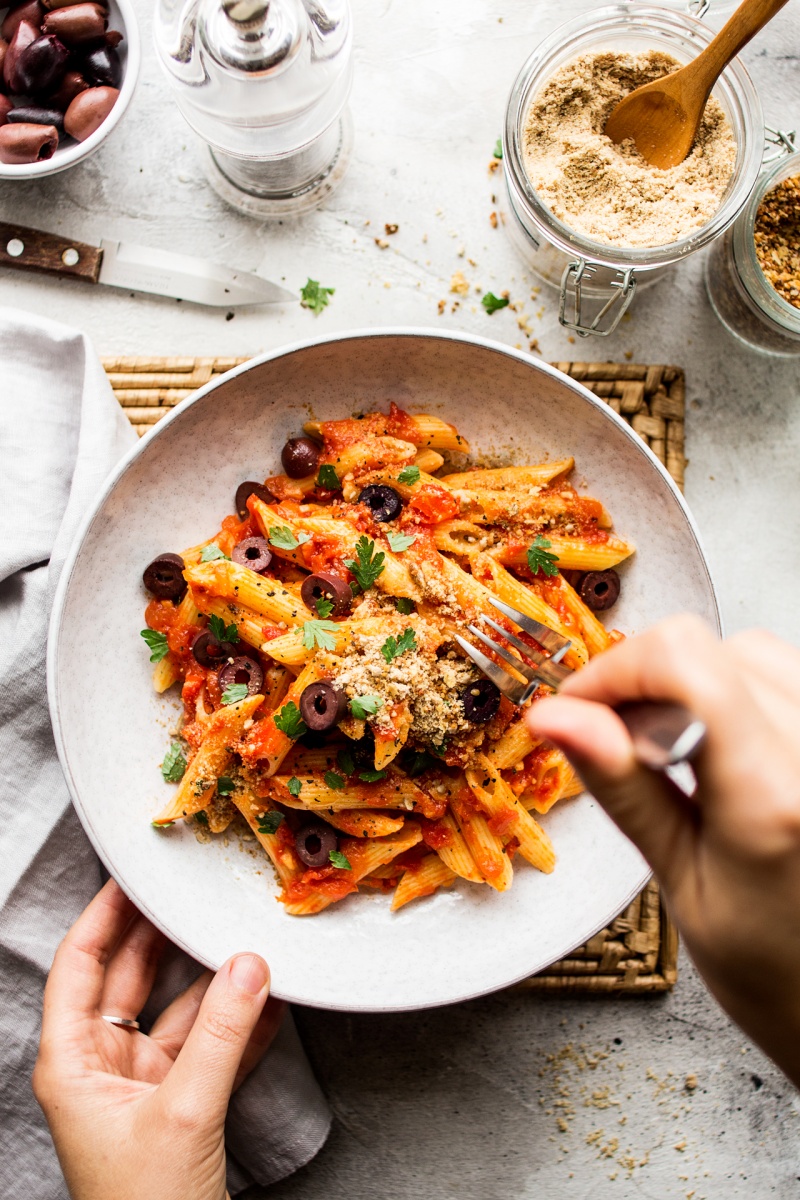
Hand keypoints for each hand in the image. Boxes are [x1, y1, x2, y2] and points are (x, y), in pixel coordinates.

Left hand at [33, 879, 284, 1199]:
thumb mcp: (183, 1112)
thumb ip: (221, 1034)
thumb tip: (248, 968)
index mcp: (73, 1064)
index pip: (79, 966)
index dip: (103, 916)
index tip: (131, 877)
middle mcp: (102, 1067)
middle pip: (129, 979)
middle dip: (164, 937)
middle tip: (191, 894)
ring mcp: (143, 1086)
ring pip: (178, 1012)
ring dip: (215, 984)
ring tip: (246, 944)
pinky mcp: (181, 1106)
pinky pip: (210, 1049)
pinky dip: (239, 1026)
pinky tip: (268, 1001)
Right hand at [527, 615, 799, 1086]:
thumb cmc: (778, 972)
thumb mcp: (682, 885)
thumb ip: (624, 788)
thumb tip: (560, 717)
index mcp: (771, 798)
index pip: (684, 661)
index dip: (614, 671)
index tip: (577, 708)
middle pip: (715, 649)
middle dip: (649, 681)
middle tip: (617, 737)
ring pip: (756, 653)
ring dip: (700, 684)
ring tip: (678, 748)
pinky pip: (791, 679)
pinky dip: (744, 695)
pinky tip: (726, 748)